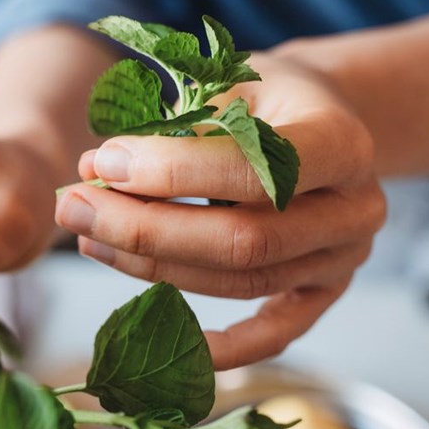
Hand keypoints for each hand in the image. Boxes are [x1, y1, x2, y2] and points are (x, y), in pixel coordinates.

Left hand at [54, 53, 385, 369]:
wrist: (323, 115)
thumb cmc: (267, 94)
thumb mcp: (231, 82)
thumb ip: (173, 126)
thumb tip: (94, 171)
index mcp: (341, 142)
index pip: (253, 171)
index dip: (173, 172)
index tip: (103, 162)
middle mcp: (356, 209)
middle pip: (244, 241)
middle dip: (146, 229)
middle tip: (73, 206)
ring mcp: (344, 259)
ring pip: (242, 283)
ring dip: (154, 268)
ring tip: (89, 237)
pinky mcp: (325, 291)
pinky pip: (275, 333)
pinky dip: (223, 347)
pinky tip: (166, 340)